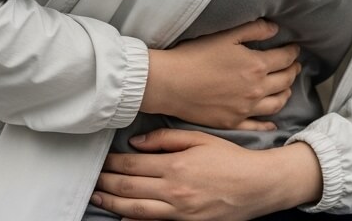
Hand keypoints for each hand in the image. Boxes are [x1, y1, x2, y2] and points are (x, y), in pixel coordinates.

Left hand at [92, 129, 320, 219]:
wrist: (258, 185)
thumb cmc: (232, 159)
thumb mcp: (200, 138)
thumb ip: (166, 139)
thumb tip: (135, 143)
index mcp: (176, 165)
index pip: (132, 164)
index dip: (112, 163)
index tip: (102, 160)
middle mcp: (173, 190)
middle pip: (127, 188)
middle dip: (105, 183)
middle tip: (93, 179)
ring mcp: (178, 211)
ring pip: (134, 210)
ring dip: (111, 204)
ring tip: (97, 198)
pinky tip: (121, 219)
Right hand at [143, 20, 299, 130]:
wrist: (170, 83)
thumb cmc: (195, 56)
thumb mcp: (226, 35)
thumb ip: (254, 30)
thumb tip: (275, 29)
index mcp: (257, 66)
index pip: (285, 58)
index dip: (293, 52)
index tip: (294, 48)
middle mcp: (256, 90)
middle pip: (285, 80)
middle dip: (293, 70)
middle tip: (294, 65)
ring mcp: (245, 109)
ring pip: (276, 103)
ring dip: (285, 93)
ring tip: (286, 87)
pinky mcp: (232, 122)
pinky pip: (257, 126)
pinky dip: (269, 124)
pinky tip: (272, 122)